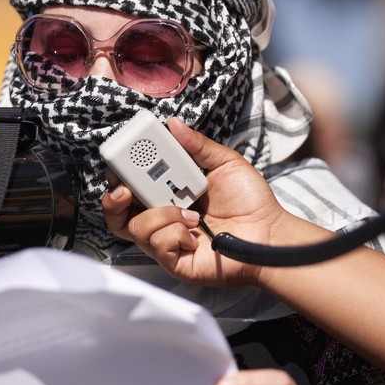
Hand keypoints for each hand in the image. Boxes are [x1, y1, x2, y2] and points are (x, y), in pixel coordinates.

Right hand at [102, 117, 286, 285]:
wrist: (270, 234)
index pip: (130, 185)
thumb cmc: (251, 203)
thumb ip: (197, 145)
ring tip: (190, 213)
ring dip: (161, 215)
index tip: (120, 161)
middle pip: (116, 212)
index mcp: (167, 193)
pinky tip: (195, 234)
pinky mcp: (172, 261)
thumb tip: (174, 124)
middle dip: (114, 198)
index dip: (118, 175)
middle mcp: (160, 217)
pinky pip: (156, 244)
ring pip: (134, 227)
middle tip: (126, 190)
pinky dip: (175, 234)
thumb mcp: (225, 164)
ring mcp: (164, 241)